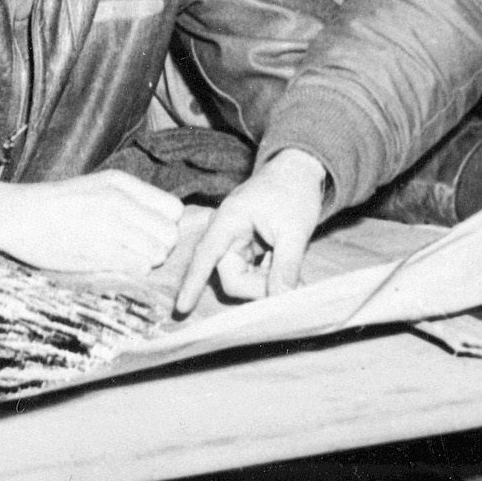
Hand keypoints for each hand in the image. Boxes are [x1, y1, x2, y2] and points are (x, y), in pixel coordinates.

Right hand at [0, 170, 183, 273]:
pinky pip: (138, 267)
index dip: (165, 225)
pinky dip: (132, 270)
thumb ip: (130, 201)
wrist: (16, 216)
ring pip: (158, 253)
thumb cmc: (57, 205)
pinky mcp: (98, 251)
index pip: (173, 209)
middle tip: (139, 249)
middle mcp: (119, 202)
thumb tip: (164, 223)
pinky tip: (113, 263)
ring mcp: (109, 227)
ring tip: (124, 257)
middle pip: (170, 234)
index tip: (148, 231)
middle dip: (160, 246)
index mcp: (120, 183)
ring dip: (147, 260)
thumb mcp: (97, 187)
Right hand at [174, 150, 327, 312]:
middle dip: (259, 286)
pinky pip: (251, 273)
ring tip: (292, 267)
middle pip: (231, 276)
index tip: (181, 308)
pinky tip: (285, 264)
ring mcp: (235, 241)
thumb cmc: (294, 193)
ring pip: (242, 278)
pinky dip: (269, 276)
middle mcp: (225, 233)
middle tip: (293, 284)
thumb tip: (282, 299)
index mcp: (228, 221)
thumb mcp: (295, 231)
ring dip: (266, 281)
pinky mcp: (246, 248)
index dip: (193, 283)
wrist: (300, 172)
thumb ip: (287, 266)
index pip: (205, 256)